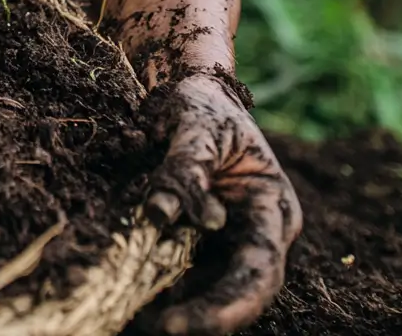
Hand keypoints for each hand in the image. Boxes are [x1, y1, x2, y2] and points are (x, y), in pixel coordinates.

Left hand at [143, 72, 301, 334]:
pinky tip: (129, 297)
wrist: (189, 90)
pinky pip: (180, 269)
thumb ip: (183, 168)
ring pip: (206, 285)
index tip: (180, 321)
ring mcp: (226, 237)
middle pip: (237, 290)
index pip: (258, 269)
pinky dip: (158, 285)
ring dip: (175, 305)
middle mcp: (255, 232)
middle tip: (152, 328)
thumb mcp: (196, 124)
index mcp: (272, 208)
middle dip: (201, 317)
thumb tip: (162, 216)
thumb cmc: (201, 102)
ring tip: (133, 316)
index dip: (225, 303)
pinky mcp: (196, 237)